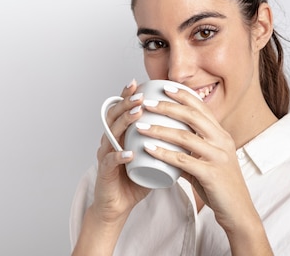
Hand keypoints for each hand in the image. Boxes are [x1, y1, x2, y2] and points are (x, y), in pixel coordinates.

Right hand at [91, 79, 150, 223]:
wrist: (117, 206)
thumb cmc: (133, 180)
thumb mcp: (149, 157)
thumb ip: (162, 143)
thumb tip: (185, 128)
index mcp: (119, 136)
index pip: (121, 111)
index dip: (128, 96)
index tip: (139, 83)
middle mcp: (110, 142)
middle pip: (114, 117)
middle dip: (127, 103)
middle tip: (140, 95)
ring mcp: (105, 156)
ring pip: (111, 135)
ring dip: (124, 123)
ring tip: (137, 114)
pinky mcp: (104, 173)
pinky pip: (110, 162)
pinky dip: (119, 156)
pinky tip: (128, 152)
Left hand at [136, 86, 260, 234]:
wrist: (238, 211)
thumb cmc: (219, 186)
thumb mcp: (204, 162)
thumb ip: (187, 152)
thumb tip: (165, 145)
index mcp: (221, 135)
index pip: (201, 108)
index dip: (182, 95)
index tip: (164, 86)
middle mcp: (222, 141)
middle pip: (192, 116)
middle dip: (167, 106)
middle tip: (146, 103)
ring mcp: (218, 157)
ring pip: (185, 136)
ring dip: (159, 129)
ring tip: (139, 126)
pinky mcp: (211, 174)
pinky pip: (182, 160)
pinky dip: (162, 153)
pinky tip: (147, 149)